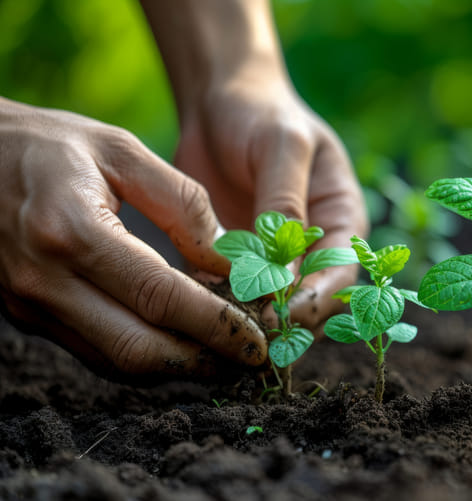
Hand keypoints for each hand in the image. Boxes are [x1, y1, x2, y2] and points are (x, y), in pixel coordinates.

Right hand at [0, 98, 267, 379]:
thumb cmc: (48, 144)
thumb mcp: (120, 150)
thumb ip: (182, 203)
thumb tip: (229, 260)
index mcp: (71, 230)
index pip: (160, 297)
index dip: (216, 324)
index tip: (258, 339)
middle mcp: (45, 279)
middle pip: (138, 348)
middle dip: (202, 361)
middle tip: (248, 358)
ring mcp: (30, 304)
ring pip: (116, 361)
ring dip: (176, 366)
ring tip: (224, 354)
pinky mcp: (27, 315)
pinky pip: (95, 351)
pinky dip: (143, 354)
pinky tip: (178, 342)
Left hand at [173, 64, 366, 329]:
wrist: (219, 100)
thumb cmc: (262, 114)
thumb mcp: (282, 148)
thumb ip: (286, 204)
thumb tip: (285, 270)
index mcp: (341, 221)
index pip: (340, 275)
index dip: (316, 301)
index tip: (282, 317)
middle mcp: (313, 247)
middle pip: (309, 301)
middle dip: (283, 321)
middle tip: (246, 333)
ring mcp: (273, 257)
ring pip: (270, 305)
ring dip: (249, 320)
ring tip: (218, 327)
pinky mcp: (235, 259)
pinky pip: (230, 292)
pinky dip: (216, 304)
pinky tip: (193, 307)